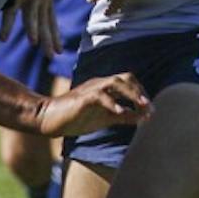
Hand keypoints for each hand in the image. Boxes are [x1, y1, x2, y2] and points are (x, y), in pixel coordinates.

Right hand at [36, 74, 150, 136]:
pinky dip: (112, 103)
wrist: (48, 119)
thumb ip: (123, 117)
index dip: (141, 92)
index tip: (150, 109)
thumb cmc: (75, 119)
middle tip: (149, 107)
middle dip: (139, 91)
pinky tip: (121, 113)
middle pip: (124, 78)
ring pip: (115, 82)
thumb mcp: (104, 118)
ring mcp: (90, 90)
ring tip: (142, 106)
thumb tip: (143, 117)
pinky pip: (99, 96)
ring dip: (131, 93)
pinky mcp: (82, 99)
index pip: (128, 81)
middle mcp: (98, 84)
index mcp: (104, 88)